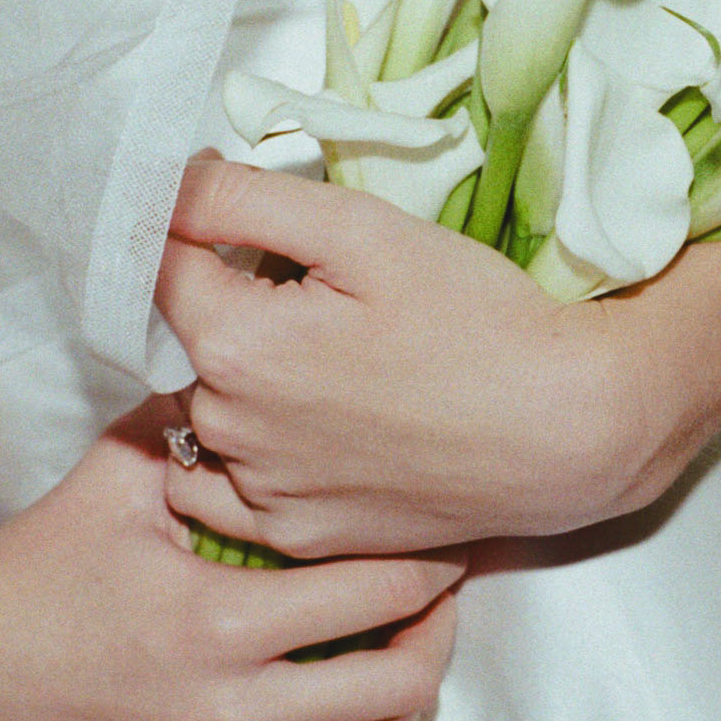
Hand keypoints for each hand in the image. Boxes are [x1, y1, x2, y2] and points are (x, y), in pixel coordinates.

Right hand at [0, 416, 469, 720]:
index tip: (445, 540)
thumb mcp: (119, 474)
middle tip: (438, 600)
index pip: (378, 594)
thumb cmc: (37, 559)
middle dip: (439, 638)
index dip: (432, 564)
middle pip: (399, 691)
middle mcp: (227, 710)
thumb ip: (200, 421)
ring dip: (407, 711)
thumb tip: (265, 371)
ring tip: (405, 661)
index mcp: (220, 620)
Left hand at [161, 157, 648, 557]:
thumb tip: (162, 186)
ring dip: (235, 385)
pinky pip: (236, 491)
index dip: (195, 231)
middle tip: (317, 298)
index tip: (244, 223)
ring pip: (204, 416)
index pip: (155, 265)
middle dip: (224, 309)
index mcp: (230, 343)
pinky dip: (255, 457)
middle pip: (181, 344)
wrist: (565, 430)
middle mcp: (226, 428)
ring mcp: (261, 493)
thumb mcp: (360, 229)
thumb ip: (241, 199)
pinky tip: (320, 430)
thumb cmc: (475, 319)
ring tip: (326, 367)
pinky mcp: (299, 535)